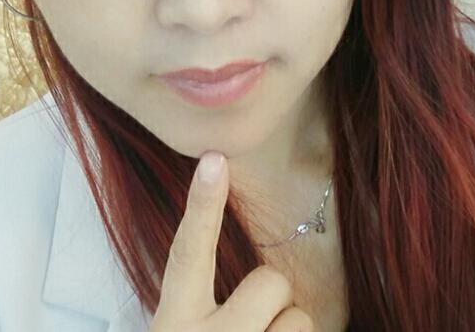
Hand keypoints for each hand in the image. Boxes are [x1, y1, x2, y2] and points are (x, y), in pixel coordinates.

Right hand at [150, 151, 314, 331]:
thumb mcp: (180, 330)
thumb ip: (200, 301)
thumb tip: (250, 271)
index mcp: (175, 323)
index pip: (189, 253)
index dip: (202, 204)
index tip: (213, 159)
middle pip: (269, 281)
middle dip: (272, 300)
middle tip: (252, 326)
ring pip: (299, 317)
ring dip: (286, 331)